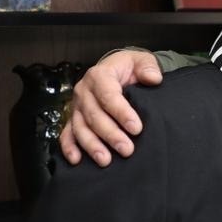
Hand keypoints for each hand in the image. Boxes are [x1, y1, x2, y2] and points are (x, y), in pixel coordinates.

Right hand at [58, 50, 162, 166]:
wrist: (115, 71)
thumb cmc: (128, 68)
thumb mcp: (141, 61)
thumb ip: (148, 67)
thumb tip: (154, 78)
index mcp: (99, 75)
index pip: (109, 96)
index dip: (122, 113)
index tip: (136, 128)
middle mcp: (84, 91)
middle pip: (94, 116)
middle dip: (111, 134)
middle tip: (127, 149)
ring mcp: (77, 107)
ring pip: (80, 128)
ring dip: (92, 145)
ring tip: (105, 160)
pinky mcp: (73, 119)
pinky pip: (67, 134)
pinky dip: (69, 147)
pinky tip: (76, 160)